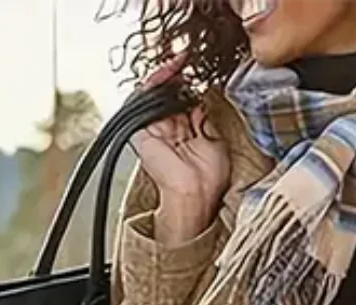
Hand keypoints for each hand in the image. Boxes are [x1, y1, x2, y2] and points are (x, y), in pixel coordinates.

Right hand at [130, 54, 230, 243]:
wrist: (195, 194)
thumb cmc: (207, 178)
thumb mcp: (214, 140)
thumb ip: (205, 119)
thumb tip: (203, 98)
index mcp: (184, 133)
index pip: (184, 100)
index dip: (189, 83)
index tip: (197, 68)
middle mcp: (168, 130)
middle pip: (169, 94)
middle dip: (178, 76)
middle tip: (187, 59)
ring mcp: (155, 130)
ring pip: (155, 94)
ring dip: (166, 76)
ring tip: (178, 61)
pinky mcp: (142, 131)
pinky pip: (143, 101)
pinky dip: (153, 84)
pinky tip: (167, 72)